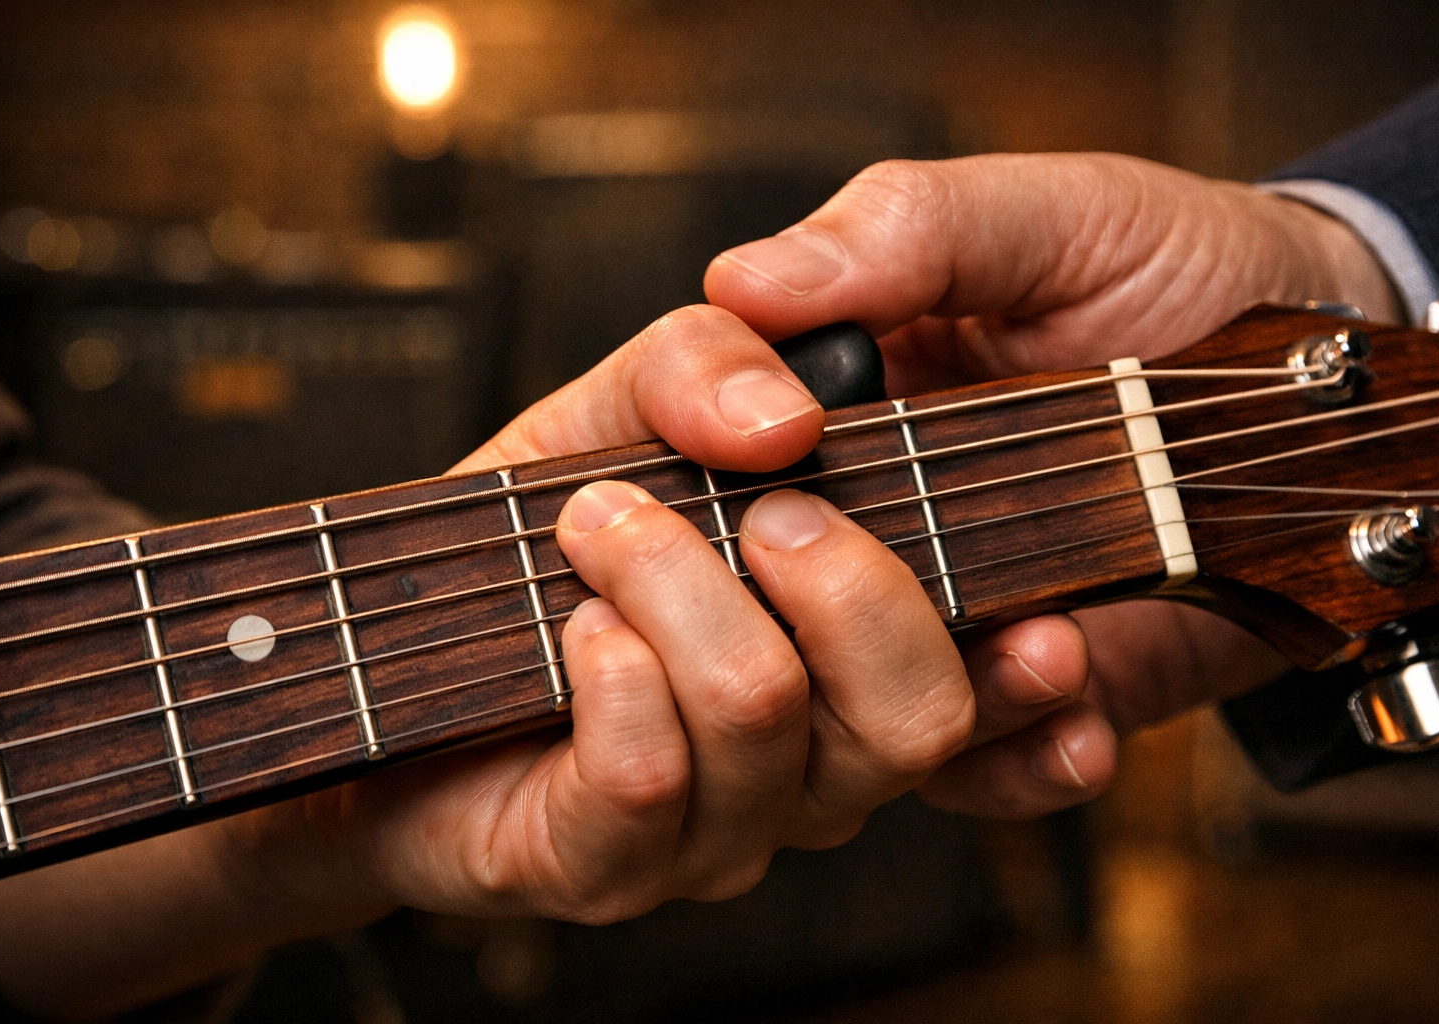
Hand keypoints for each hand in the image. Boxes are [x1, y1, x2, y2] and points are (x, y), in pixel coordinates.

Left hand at [0, 309, 978, 1020]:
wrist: (383, 643)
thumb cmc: (534, 526)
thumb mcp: (627, 404)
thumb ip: (712, 368)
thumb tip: (784, 413)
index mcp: (848, 664)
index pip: (991, 704)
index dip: (1044, 691)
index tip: (1055, 635)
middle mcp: (810, 764)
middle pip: (914, 717)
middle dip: (847, 581)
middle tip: (768, 506)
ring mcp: (715, 827)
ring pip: (771, 719)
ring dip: (683, 587)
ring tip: (603, 523)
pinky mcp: (605, 863)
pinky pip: (651, 776)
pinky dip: (615, 669)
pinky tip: (578, 623)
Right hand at [701, 152, 1401, 816]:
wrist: (1320, 394)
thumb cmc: (1171, 273)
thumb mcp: (1051, 217)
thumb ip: (907, 228)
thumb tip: (749, 281)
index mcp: (816, 379)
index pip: (671, 395)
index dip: (695, 409)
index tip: (774, 431)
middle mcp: (839, 505)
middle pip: (730, 573)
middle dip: (802, 583)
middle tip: (886, 550)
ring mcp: (917, 611)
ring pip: (827, 700)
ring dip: (920, 683)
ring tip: (1050, 637)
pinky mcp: (1000, 697)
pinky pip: (962, 775)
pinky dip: (1017, 760)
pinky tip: (1079, 714)